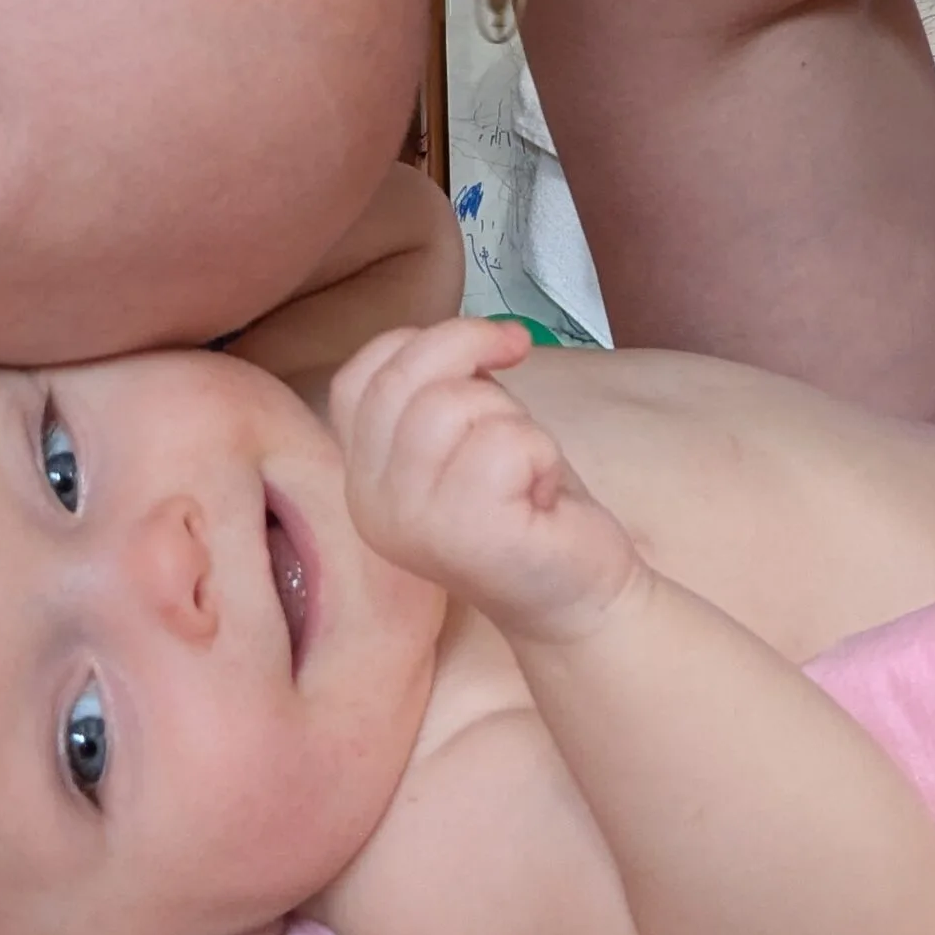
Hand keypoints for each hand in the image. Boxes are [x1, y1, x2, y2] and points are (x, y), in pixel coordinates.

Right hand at [330, 319, 642, 641]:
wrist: (578, 598)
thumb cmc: (524, 506)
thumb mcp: (465, 435)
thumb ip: (440, 389)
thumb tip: (467, 336)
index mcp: (363, 477)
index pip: (356, 379)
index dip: (418, 341)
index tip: (486, 345)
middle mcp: (371, 504)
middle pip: (400, 381)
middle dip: (469, 347)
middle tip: (517, 356)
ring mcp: (414, 523)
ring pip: (450, 406)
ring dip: (509, 413)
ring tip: (524, 458)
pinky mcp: (467, 534)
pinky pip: (504, 443)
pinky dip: (539, 450)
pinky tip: (541, 492)